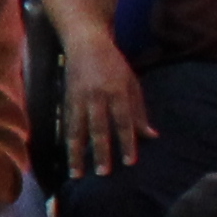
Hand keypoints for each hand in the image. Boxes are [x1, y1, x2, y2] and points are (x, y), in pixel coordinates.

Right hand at [56, 28, 148, 175]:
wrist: (85, 43)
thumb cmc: (113, 64)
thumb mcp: (132, 84)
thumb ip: (139, 111)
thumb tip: (151, 137)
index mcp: (117, 91)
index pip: (123, 121)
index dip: (127, 142)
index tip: (130, 162)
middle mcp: (96, 97)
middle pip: (98, 129)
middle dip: (100, 152)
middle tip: (103, 173)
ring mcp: (78, 99)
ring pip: (76, 130)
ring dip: (76, 153)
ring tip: (75, 173)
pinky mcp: (65, 100)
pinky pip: (66, 125)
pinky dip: (66, 142)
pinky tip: (67, 157)